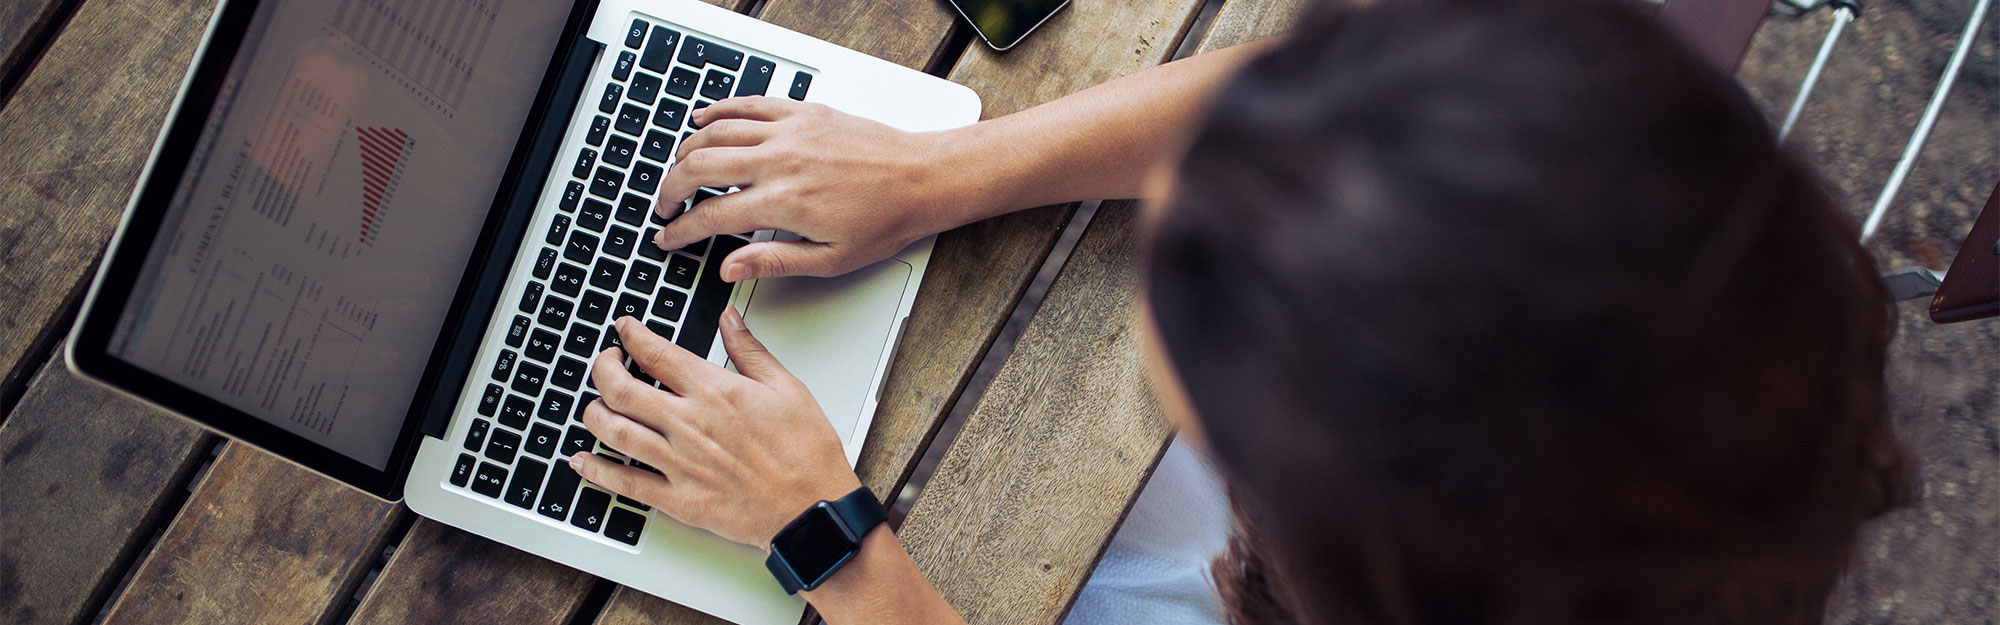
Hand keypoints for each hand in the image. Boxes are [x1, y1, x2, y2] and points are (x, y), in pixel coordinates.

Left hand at [569, 308, 860, 546]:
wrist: (813, 510)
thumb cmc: (806, 453)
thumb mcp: (788, 388)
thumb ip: (751, 351)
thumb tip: (730, 320)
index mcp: (715, 392)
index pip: (656, 353)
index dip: (631, 335)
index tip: (624, 329)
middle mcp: (689, 424)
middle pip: (621, 389)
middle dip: (603, 368)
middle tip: (605, 361)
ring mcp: (679, 463)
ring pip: (614, 431)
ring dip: (594, 413)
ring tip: (595, 404)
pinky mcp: (678, 499)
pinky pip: (625, 482)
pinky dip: (597, 469)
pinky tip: (584, 460)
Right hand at [652, 96, 973, 281]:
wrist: (922, 178)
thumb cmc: (885, 220)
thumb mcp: (829, 260)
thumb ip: (772, 262)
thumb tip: (728, 269)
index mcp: (783, 203)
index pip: (711, 216)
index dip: (681, 230)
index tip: (668, 238)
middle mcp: (780, 161)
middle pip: (700, 167)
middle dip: (670, 189)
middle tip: (665, 206)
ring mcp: (790, 131)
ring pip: (716, 133)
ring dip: (687, 152)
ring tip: (678, 170)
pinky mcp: (803, 112)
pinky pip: (749, 104)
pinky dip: (719, 111)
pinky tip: (703, 121)